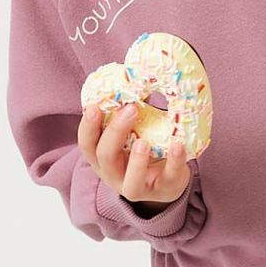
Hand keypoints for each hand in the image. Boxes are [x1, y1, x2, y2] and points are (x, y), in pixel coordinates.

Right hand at [77, 101, 191, 208]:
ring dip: (136, 160)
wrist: (166, 181)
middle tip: (130, 109)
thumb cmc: (144, 150)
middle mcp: (114, 175)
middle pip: (105, 157)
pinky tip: (178, 144)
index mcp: (103, 158)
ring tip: (144, 141)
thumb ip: (129, 113)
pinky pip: (168, 177)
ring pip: (130, 181)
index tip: (94, 106)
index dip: (87, 126)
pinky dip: (174, 160)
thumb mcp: (131, 134)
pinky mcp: (163, 189)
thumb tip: (134, 76)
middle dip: (115, 132)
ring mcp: (137, 186)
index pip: (87, 144)